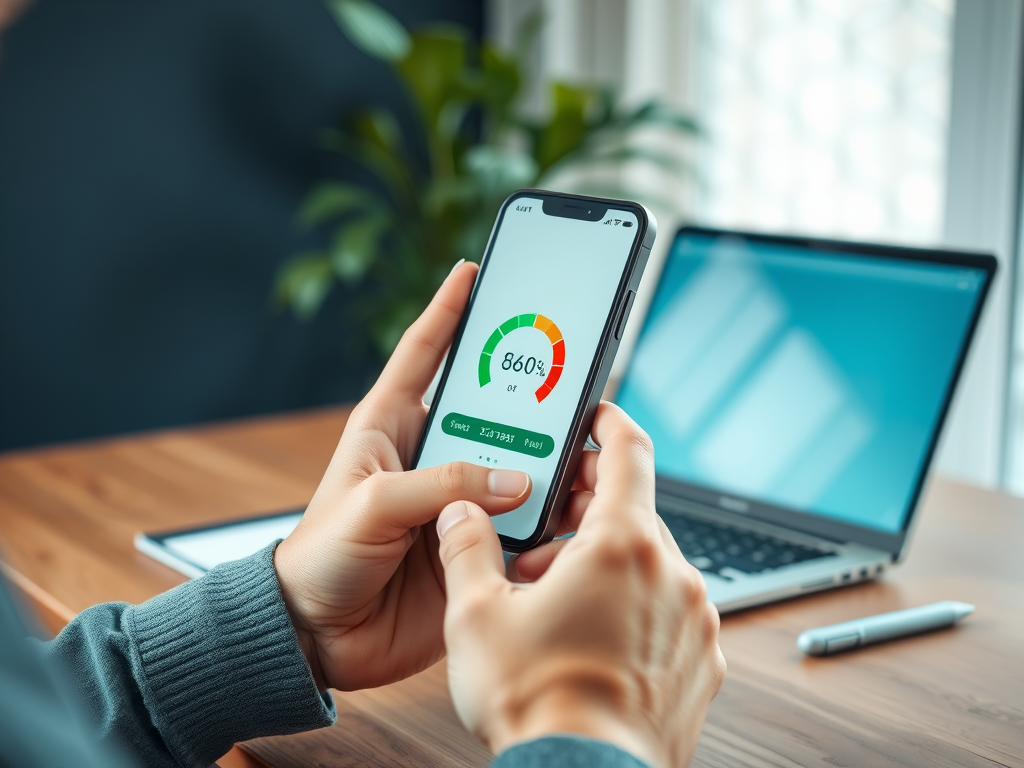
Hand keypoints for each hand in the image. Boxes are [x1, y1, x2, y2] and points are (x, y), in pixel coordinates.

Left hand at [273, 261, 532, 691]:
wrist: (320, 637)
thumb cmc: (320, 558)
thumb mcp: (370, 505)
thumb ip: (441, 484)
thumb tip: (515, 480)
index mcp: (391, 426)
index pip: (424, 352)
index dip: (449, 309)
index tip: (475, 269)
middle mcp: (431, 455)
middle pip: (494, 408)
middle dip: (532, 394)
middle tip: (572, 377)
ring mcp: (457, 500)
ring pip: (519, 464)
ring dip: (551, 462)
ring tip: (585, 455)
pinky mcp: (475, 543)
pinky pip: (524, 523)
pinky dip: (550, 520)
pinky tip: (570, 516)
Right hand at [437, 402, 725, 767]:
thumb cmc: (535, 701)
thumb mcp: (477, 615)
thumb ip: (466, 549)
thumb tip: (459, 513)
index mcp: (623, 546)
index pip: (630, 452)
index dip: (611, 424)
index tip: (597, 416)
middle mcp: (673, 574)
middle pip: (637, 509)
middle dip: (590, 506)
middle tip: (547, 518)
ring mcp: (695, 620)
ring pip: (652, 561)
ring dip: (608, 559)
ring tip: (555, 587)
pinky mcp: (702, 661)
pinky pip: (669, 608)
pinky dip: (635, 602)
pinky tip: (592, 628)